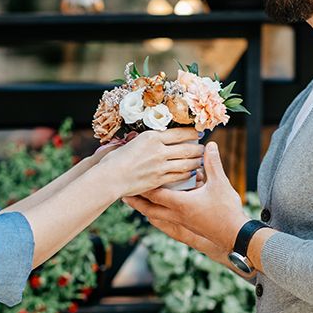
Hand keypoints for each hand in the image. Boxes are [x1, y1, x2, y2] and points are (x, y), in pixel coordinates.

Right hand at [87, 128, 203, 196]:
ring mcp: (161, 166)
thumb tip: (152, 139)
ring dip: (196, 161)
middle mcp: (159, 150)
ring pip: (187, 163)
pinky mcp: (160, 179)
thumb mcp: (130, 142)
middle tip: (203, 148)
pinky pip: (180, 176)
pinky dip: (188, 174)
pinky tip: (191, 173)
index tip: (197, 133)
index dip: (192, 133)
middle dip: (198, 148)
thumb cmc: (114, 160)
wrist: (109, 177)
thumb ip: (144, 140)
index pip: (180, 133)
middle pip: (187, 148)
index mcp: (151, 137)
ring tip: (200, 161)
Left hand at [129, 141, 247, 247]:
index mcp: (180, 203)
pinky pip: (164, 221)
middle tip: (123, 195)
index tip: (131, 179)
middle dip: (135, 201)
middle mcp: (175, 214)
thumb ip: (213, 163)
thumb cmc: (226, 210)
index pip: (154, 193)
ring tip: (135, 201)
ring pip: (155, 216)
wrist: (234, 234)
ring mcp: (180, 222)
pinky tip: (155, 210)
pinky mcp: (185, 227)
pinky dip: (156, 215)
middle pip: (148, 208)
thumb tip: (210, 145)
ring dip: (144, 208)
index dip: (142, 186)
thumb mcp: (220, 183)